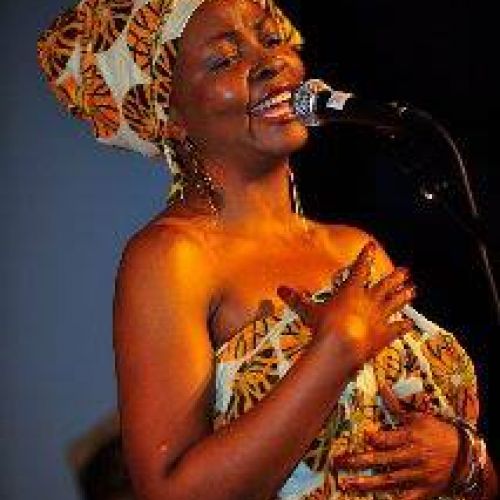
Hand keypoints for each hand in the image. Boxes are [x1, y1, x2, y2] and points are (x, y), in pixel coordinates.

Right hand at [277, 241, 415, 369]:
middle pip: (384, 286)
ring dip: (403, 296)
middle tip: (404, 270)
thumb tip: (280, 289)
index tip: (372, 247)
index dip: (366, 257)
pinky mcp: (384, 334)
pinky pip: (397, 328)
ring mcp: (379, 317)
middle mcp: (368, 301)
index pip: (360, 269)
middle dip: (394, 277)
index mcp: (351, 292)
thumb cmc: (325, 326)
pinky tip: (410, 323)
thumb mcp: (308, 311)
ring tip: (412, 290)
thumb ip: (297, 300)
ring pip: (395, 303)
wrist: (342, 346)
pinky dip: (404, 326)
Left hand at [332, 384, 460, 499]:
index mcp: (411, 438)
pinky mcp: (424, 491)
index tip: (363, 436)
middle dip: (360, 462)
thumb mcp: (419, 417)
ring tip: (347, 484)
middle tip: (339, 463)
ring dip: (367, 483)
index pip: (390, 439)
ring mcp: (418, 476)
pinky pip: (407, 499)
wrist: (465, 456)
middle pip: (383, 460)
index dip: (376, 438)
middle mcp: (412, 457)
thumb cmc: (438, 433)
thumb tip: (382, 388)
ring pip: (389, 481)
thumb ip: (398, 407)